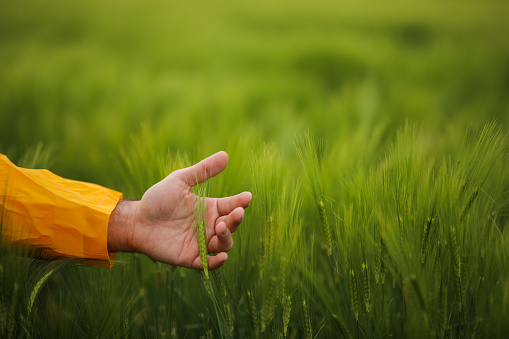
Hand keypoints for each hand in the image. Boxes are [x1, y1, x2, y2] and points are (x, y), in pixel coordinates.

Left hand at [107, 151, 251, 269]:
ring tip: (219, 228)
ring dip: (226, 237)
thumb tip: (225, 155)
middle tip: (236, 212)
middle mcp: (209, 226)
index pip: (231, 205)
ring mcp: (201, 243)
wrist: (136, 221)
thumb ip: (203, 170)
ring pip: (224, 243)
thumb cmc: (157, 199)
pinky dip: (217, 261)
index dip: (241, 202)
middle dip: (236, 220)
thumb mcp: (180, 180)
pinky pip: (209, 263)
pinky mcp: (191, 257)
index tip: (247, 197)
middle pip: (232, 225)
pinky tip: (221, 256)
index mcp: (209, 208)